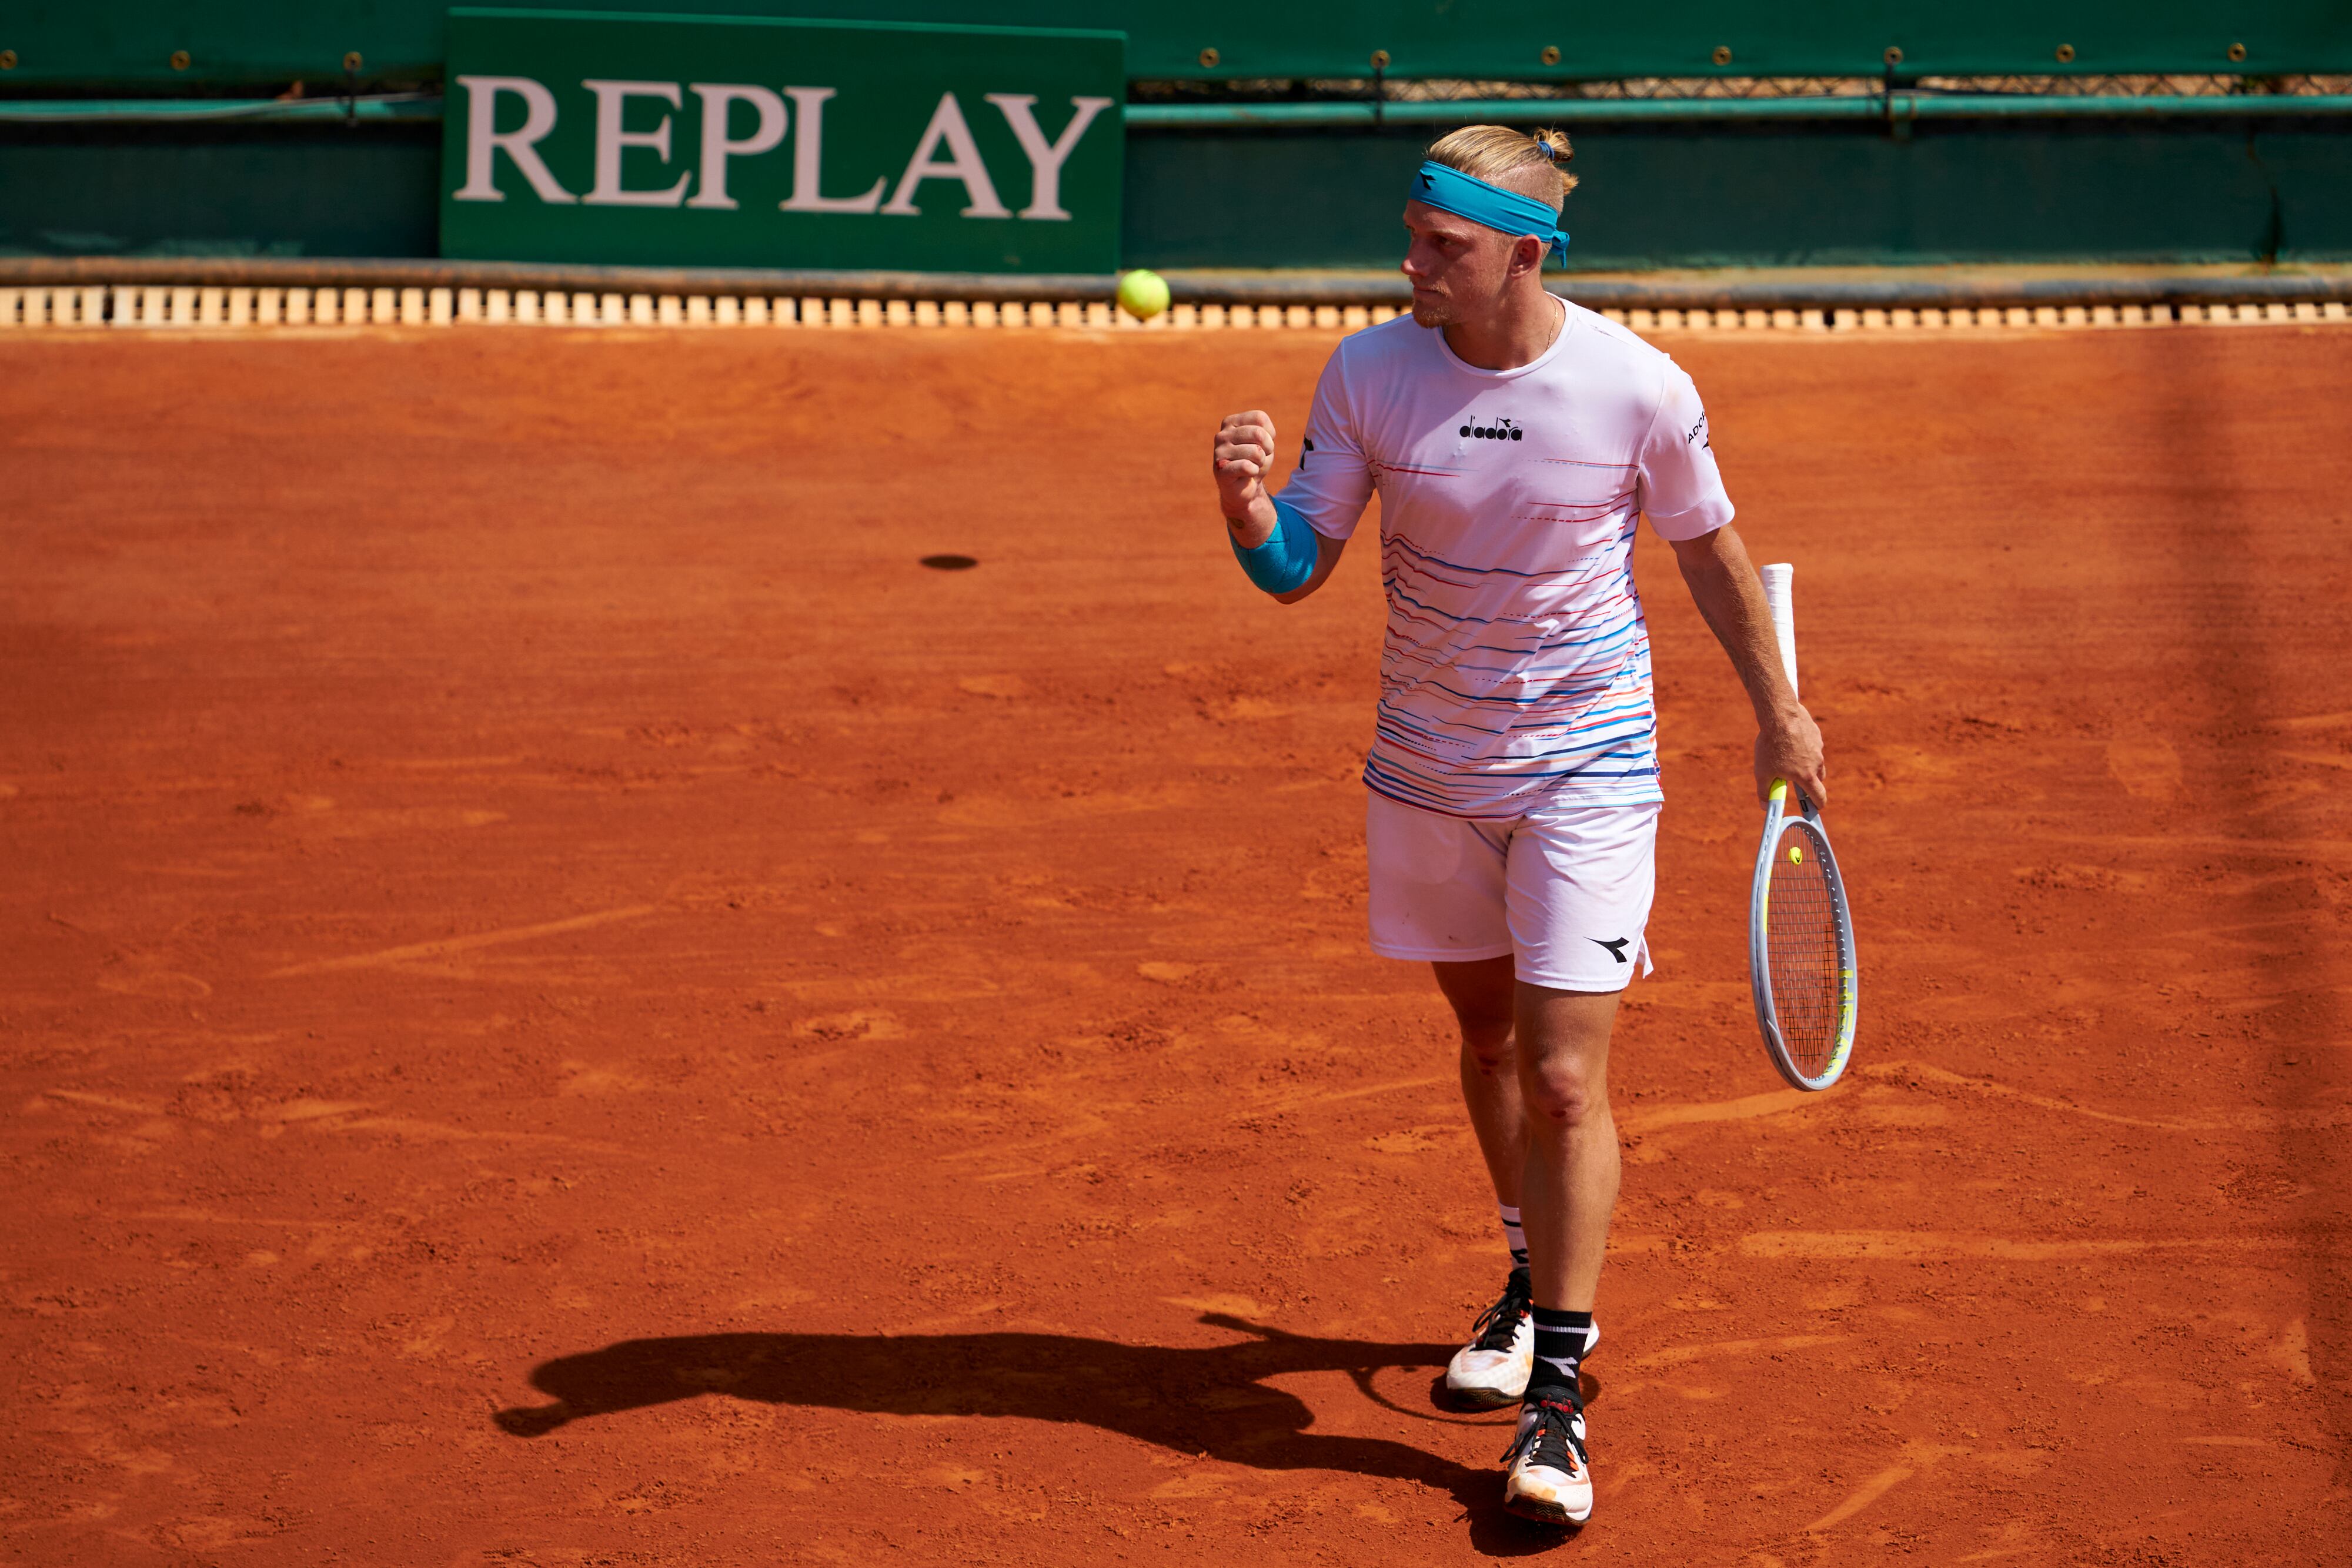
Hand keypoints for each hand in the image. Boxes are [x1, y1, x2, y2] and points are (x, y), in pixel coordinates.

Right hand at [1212, 409, 1277, 534]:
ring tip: (1252, 466)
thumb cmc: (1254, 460)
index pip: (1259, 418)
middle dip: (1268, 448)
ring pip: (1256, 451)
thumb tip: (1257, 444)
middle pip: (1258, 433)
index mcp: (1230, 422)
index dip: (1269, 434)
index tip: (1263, 444)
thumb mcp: (1264, 442)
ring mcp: (1219, 452)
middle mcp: (1222, 435)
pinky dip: (1254, 472)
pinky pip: (1246, 466)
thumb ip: (1263, 433)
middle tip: (1260, 457)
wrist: (1244, 487)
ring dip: (1261, 462)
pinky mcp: (1220, 470)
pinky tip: (1247, 474)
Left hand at [1755, 704, 1826, 807]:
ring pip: (1815, 760)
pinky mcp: (1816, 733)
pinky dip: (1804, 746)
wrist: (1779, 715)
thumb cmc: (1771, 745)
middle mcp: (1817, 762)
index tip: (1814, 807)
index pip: (1819, 796)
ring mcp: (1818, 747)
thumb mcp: (1762, 772)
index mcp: (1806, 776)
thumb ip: (1764, 791)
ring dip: (1805, 763)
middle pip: (1819, 778)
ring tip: (1787, 756)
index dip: (1817, 804)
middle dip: (1809, 782)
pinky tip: (1790, 740)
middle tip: (1794, 780)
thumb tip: (1764, 806)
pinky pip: (1812, 744)